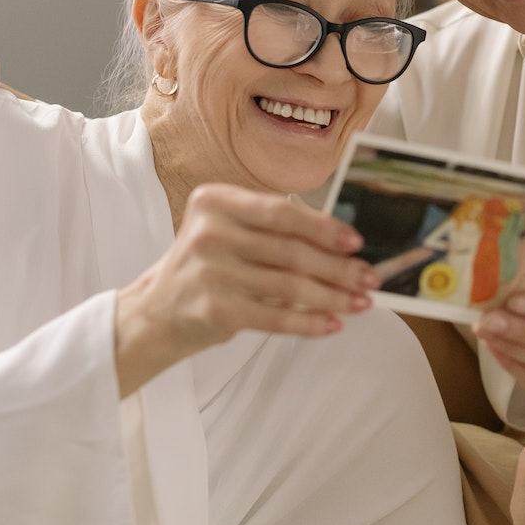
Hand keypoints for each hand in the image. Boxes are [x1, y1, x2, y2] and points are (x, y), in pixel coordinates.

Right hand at [114, 182, 380, 396]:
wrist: (155, 312)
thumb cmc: (207, 267)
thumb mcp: (229, 232)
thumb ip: (274, 230)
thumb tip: (343, 245)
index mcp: (215, 200)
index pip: (281, 212)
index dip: (323, 227)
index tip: (356, 241)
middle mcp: (209, 232)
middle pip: (290, 250)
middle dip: (338, 267)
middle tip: (370, 278)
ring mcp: (210, 271)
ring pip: (289, 285)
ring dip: (332, 297)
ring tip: (360, 303)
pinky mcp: (214, 309)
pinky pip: (275, 316)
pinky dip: (308, 322)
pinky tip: (332, 324)